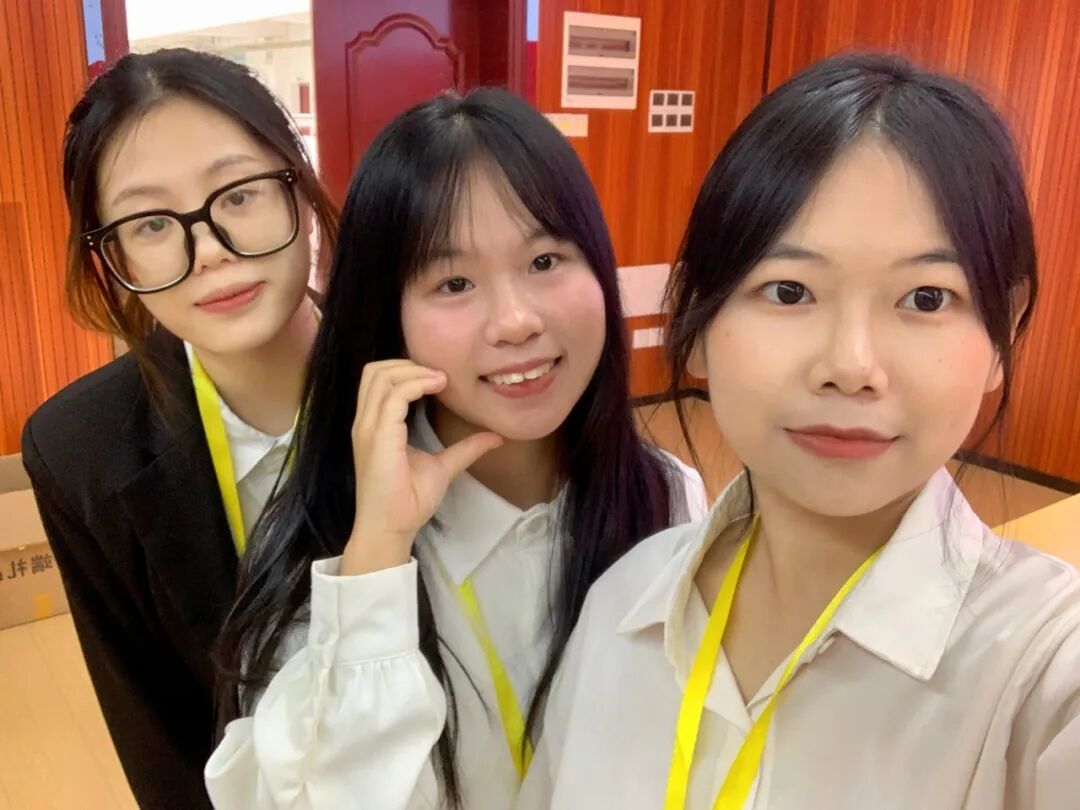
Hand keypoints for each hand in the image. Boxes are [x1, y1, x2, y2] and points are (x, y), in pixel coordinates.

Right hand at [341, 360, 502, 574]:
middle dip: (407, 363)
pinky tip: (437, 387)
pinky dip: (416, 384)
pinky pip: (393, 396)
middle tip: (439, 374)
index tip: (439, 377)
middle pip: (375, 370)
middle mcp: (366, 422)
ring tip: (441, 379)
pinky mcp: (377, 437)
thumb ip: (465, 448)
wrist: (392, 528)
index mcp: (374, 425)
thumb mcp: (443, 466)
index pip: (379, 379)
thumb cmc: (409, 501)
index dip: (407, 369)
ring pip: (381, 376)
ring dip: (413, 370)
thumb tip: (496, 437)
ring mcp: (368, 428)